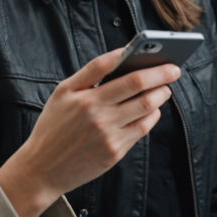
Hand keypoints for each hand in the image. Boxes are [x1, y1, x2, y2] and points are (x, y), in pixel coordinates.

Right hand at [0, 49, 179, 216]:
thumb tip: (119, 58)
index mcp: (80, 95)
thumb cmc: (54, 126)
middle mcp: (94, 112)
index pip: (109, 65)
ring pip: (145, 106)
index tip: (149, 48)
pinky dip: (152, 115)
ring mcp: (107, 132)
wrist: (43, 168)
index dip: (131, 53)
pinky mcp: (115, 151)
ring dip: (160, 94)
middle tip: (174, 68)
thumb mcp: (62, 94)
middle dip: (160, 73)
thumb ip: (88, 75)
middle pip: (136, 84)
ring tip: (164, 88)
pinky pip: (142, 128)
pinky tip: (153, 109)